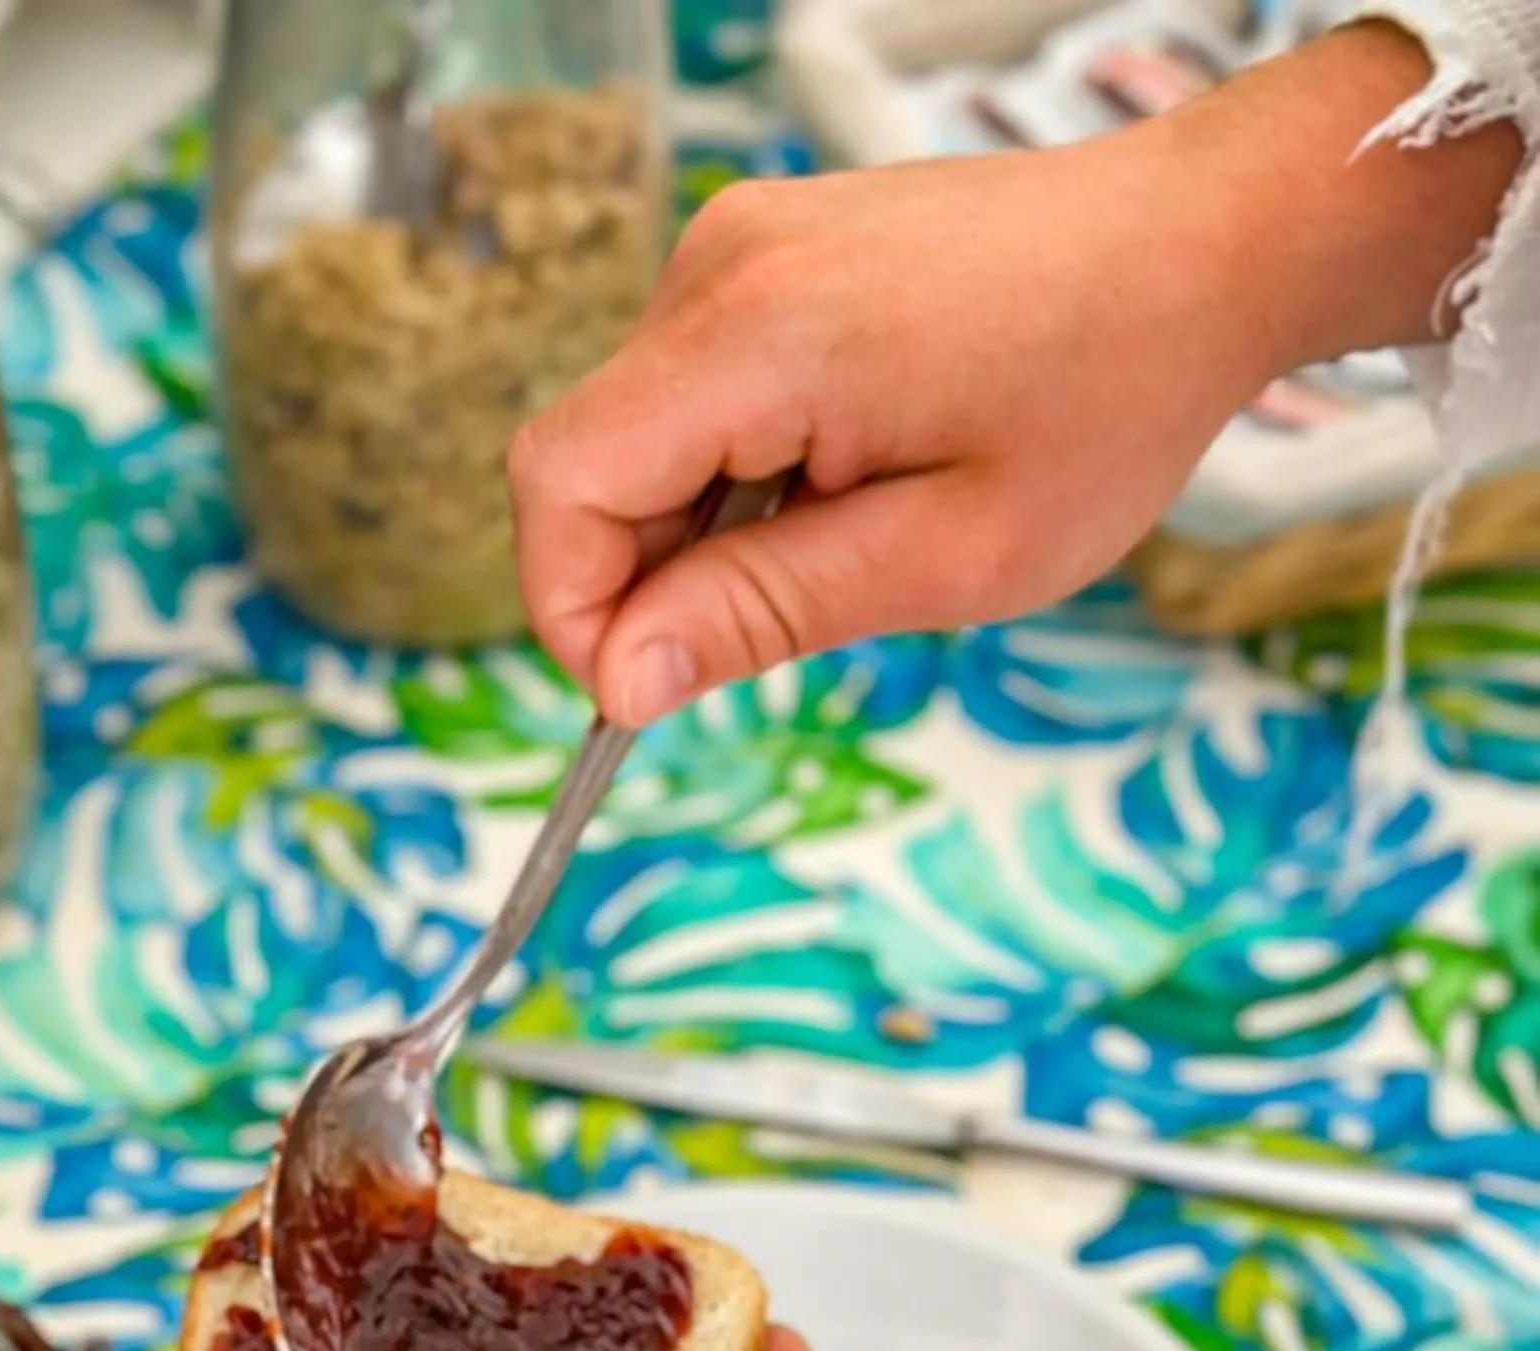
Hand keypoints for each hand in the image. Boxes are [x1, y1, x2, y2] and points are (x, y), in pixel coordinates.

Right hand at [509, 23, 1506, 724]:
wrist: (1200, 246)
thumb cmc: (1106, 395)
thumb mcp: (944, 557)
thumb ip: (763, 613)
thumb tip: (621, 681)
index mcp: (760, 335)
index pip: (560, 482)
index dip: (574, 611)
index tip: (645, 694)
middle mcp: (723, 266)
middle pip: (588, 464)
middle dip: (647, 579)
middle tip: (783, 626)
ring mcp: (738, 247)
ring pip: (635, 438)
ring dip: (700, 528)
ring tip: (846, 535)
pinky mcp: (763, 253)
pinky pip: (687, 393)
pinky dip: (733, 470)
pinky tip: (842, 481)